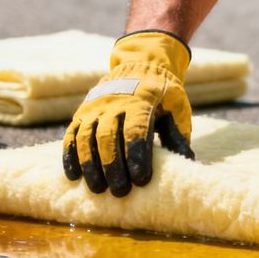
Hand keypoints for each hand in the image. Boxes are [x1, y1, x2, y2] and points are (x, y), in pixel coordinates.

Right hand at [63, 30, 194, 195]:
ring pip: (87, 138)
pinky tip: (74, 175)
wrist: (139, 65)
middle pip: (108, 138)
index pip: (136, 131)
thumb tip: (187, 160)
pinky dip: (71, 155)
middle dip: (113, 167)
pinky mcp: (81, 113)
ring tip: (98, 189)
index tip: (141, 180)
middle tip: (120, 191)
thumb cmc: (162, 93)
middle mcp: (113, 104)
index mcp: (141, 101)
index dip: (137, 156)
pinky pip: (72, 135)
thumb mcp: (176, 107)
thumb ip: (178, 133)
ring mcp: (94, 108)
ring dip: (91, 165)